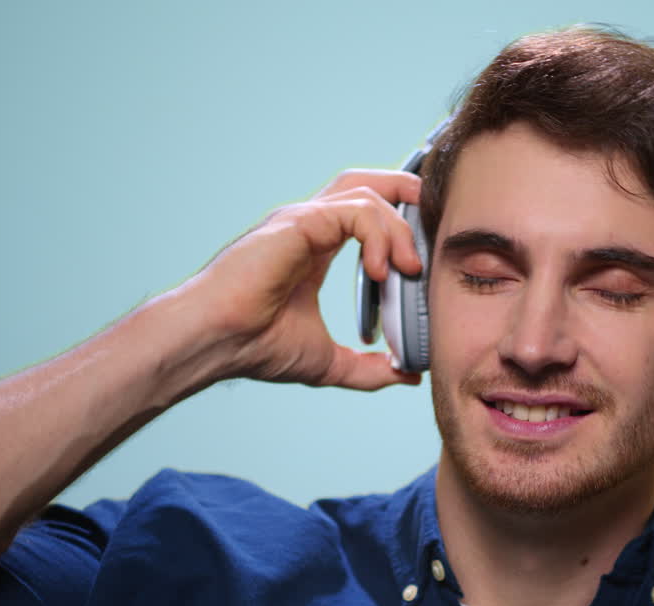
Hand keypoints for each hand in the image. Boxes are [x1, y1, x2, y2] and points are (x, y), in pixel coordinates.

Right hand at [181, 169, 424, 389]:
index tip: (425, 253)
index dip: (401, 220)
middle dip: (407, 191)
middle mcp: (308, 226)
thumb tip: (406, 374)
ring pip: (367, 193)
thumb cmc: (254, 346)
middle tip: (437, 223)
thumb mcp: (328, 362)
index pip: (365, 212)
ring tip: (410, 267)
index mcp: (315, 248)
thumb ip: (368, 368)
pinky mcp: (299, 222)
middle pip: (367, 182)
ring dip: (399, 226)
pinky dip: (378, 235)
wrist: (216, 343)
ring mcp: (302, 220)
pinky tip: (382, 271)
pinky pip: (355, 211)